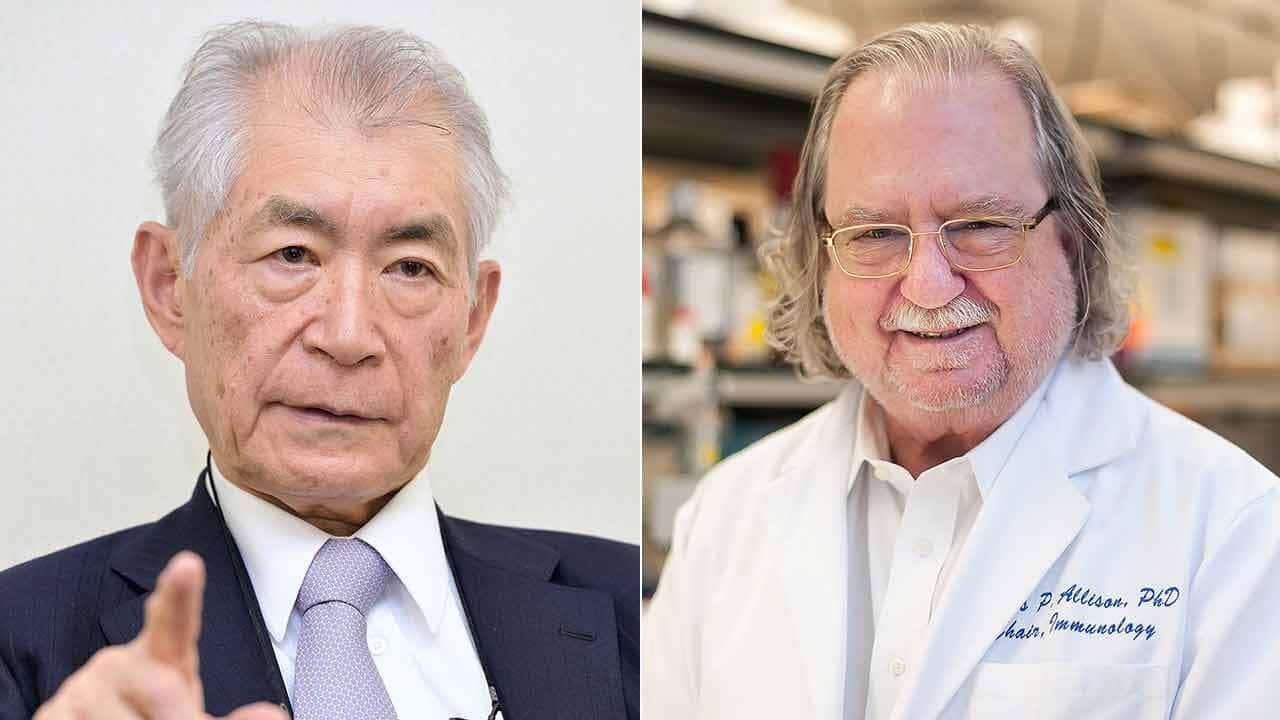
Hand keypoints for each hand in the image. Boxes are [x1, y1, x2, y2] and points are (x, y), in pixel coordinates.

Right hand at [33, 552, 286, 719]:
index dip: (179, 595)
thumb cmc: (148, 717)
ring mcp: (81, 690)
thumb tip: (272, 717)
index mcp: (161, 659)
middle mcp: (117, 665)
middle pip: (162, 694)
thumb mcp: (188, 714)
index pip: (174, 622)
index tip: (187, 564)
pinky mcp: (52, 715)